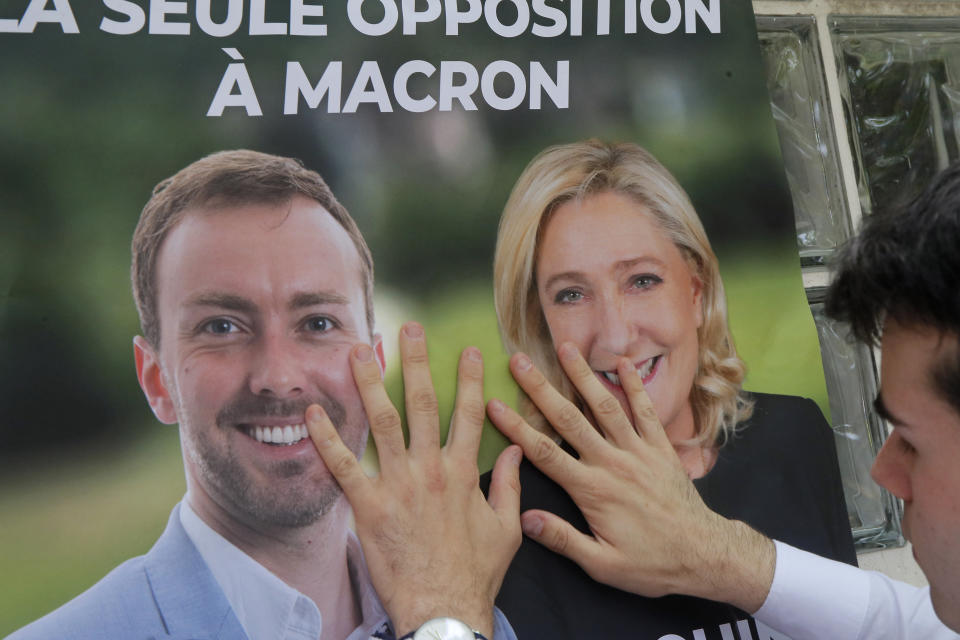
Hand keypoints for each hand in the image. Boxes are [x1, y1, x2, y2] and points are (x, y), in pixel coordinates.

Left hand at [306, 322, 521, 637]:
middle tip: (409, 329)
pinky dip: (328, 438)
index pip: (469, 413)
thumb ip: (509, 484)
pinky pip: (344, 466)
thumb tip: (514, 450)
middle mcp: (431, 470)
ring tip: (359, 351)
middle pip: (423, 404)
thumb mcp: (505, 528)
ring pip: (383, 423)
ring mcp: (398, 486)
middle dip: (416, 362)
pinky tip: (313, 413)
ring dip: (370, 383)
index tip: (469, 350)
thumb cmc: (475, 572)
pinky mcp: (369, 506)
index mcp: (463, 472)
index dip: (470, 378)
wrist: (444, 608)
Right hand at [486, 342, 774, 611]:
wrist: (704, 554)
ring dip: (583, 375)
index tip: (493, 404)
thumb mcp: (603, 565)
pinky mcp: (660, 448)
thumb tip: (525, 518)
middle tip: (519, 360)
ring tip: (566, 347)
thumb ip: (563, 539)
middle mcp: (613, 463)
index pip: (544, 453)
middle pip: (569, 418)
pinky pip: (645, 411)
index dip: (516, 427)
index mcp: (592, 490)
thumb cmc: (651, 564)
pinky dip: (634, 386)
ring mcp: (638, 451)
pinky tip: (622, 363)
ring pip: (606, 406)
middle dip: (541, 388)